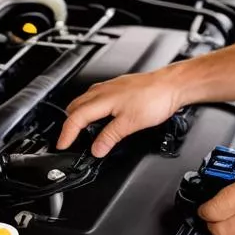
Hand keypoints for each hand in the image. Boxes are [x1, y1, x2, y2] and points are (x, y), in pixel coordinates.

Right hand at [57, 68, 184, 156]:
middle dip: (69, 123)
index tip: (62, 145)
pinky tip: (101, 114)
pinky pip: (96, 96)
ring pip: (85, 100)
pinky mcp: (119, 87)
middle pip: (75, 107)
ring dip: (79, 114)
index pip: (75, 118)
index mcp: (102, 99)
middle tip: (69, 139)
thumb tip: (96, 149)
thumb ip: (110, 137)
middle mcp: (103, 90)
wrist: (172, 85)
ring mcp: (111, 87)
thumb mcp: (130, 124)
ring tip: (81, 129)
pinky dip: (91, 108)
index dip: (66, 134)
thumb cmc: (155, 98)